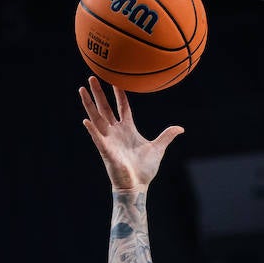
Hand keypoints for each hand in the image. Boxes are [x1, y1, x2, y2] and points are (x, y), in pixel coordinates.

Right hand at [79, 76, 183, 191]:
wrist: (137, 186)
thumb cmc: (145, 169)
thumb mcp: (158, 148)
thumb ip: (167, 136)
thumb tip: (180, 128)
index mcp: (128, 129)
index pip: (122, 106)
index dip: (119, 93)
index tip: (115, 80)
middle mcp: (116, 132)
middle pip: (105, 108)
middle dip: (98, 93)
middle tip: (92, 77)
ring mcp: (109, 140)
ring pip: (97, 118)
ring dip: (89, 104)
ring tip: (82, 89)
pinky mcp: (106, 151)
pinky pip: (98, 138)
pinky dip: (92, 130)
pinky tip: (86, 120)